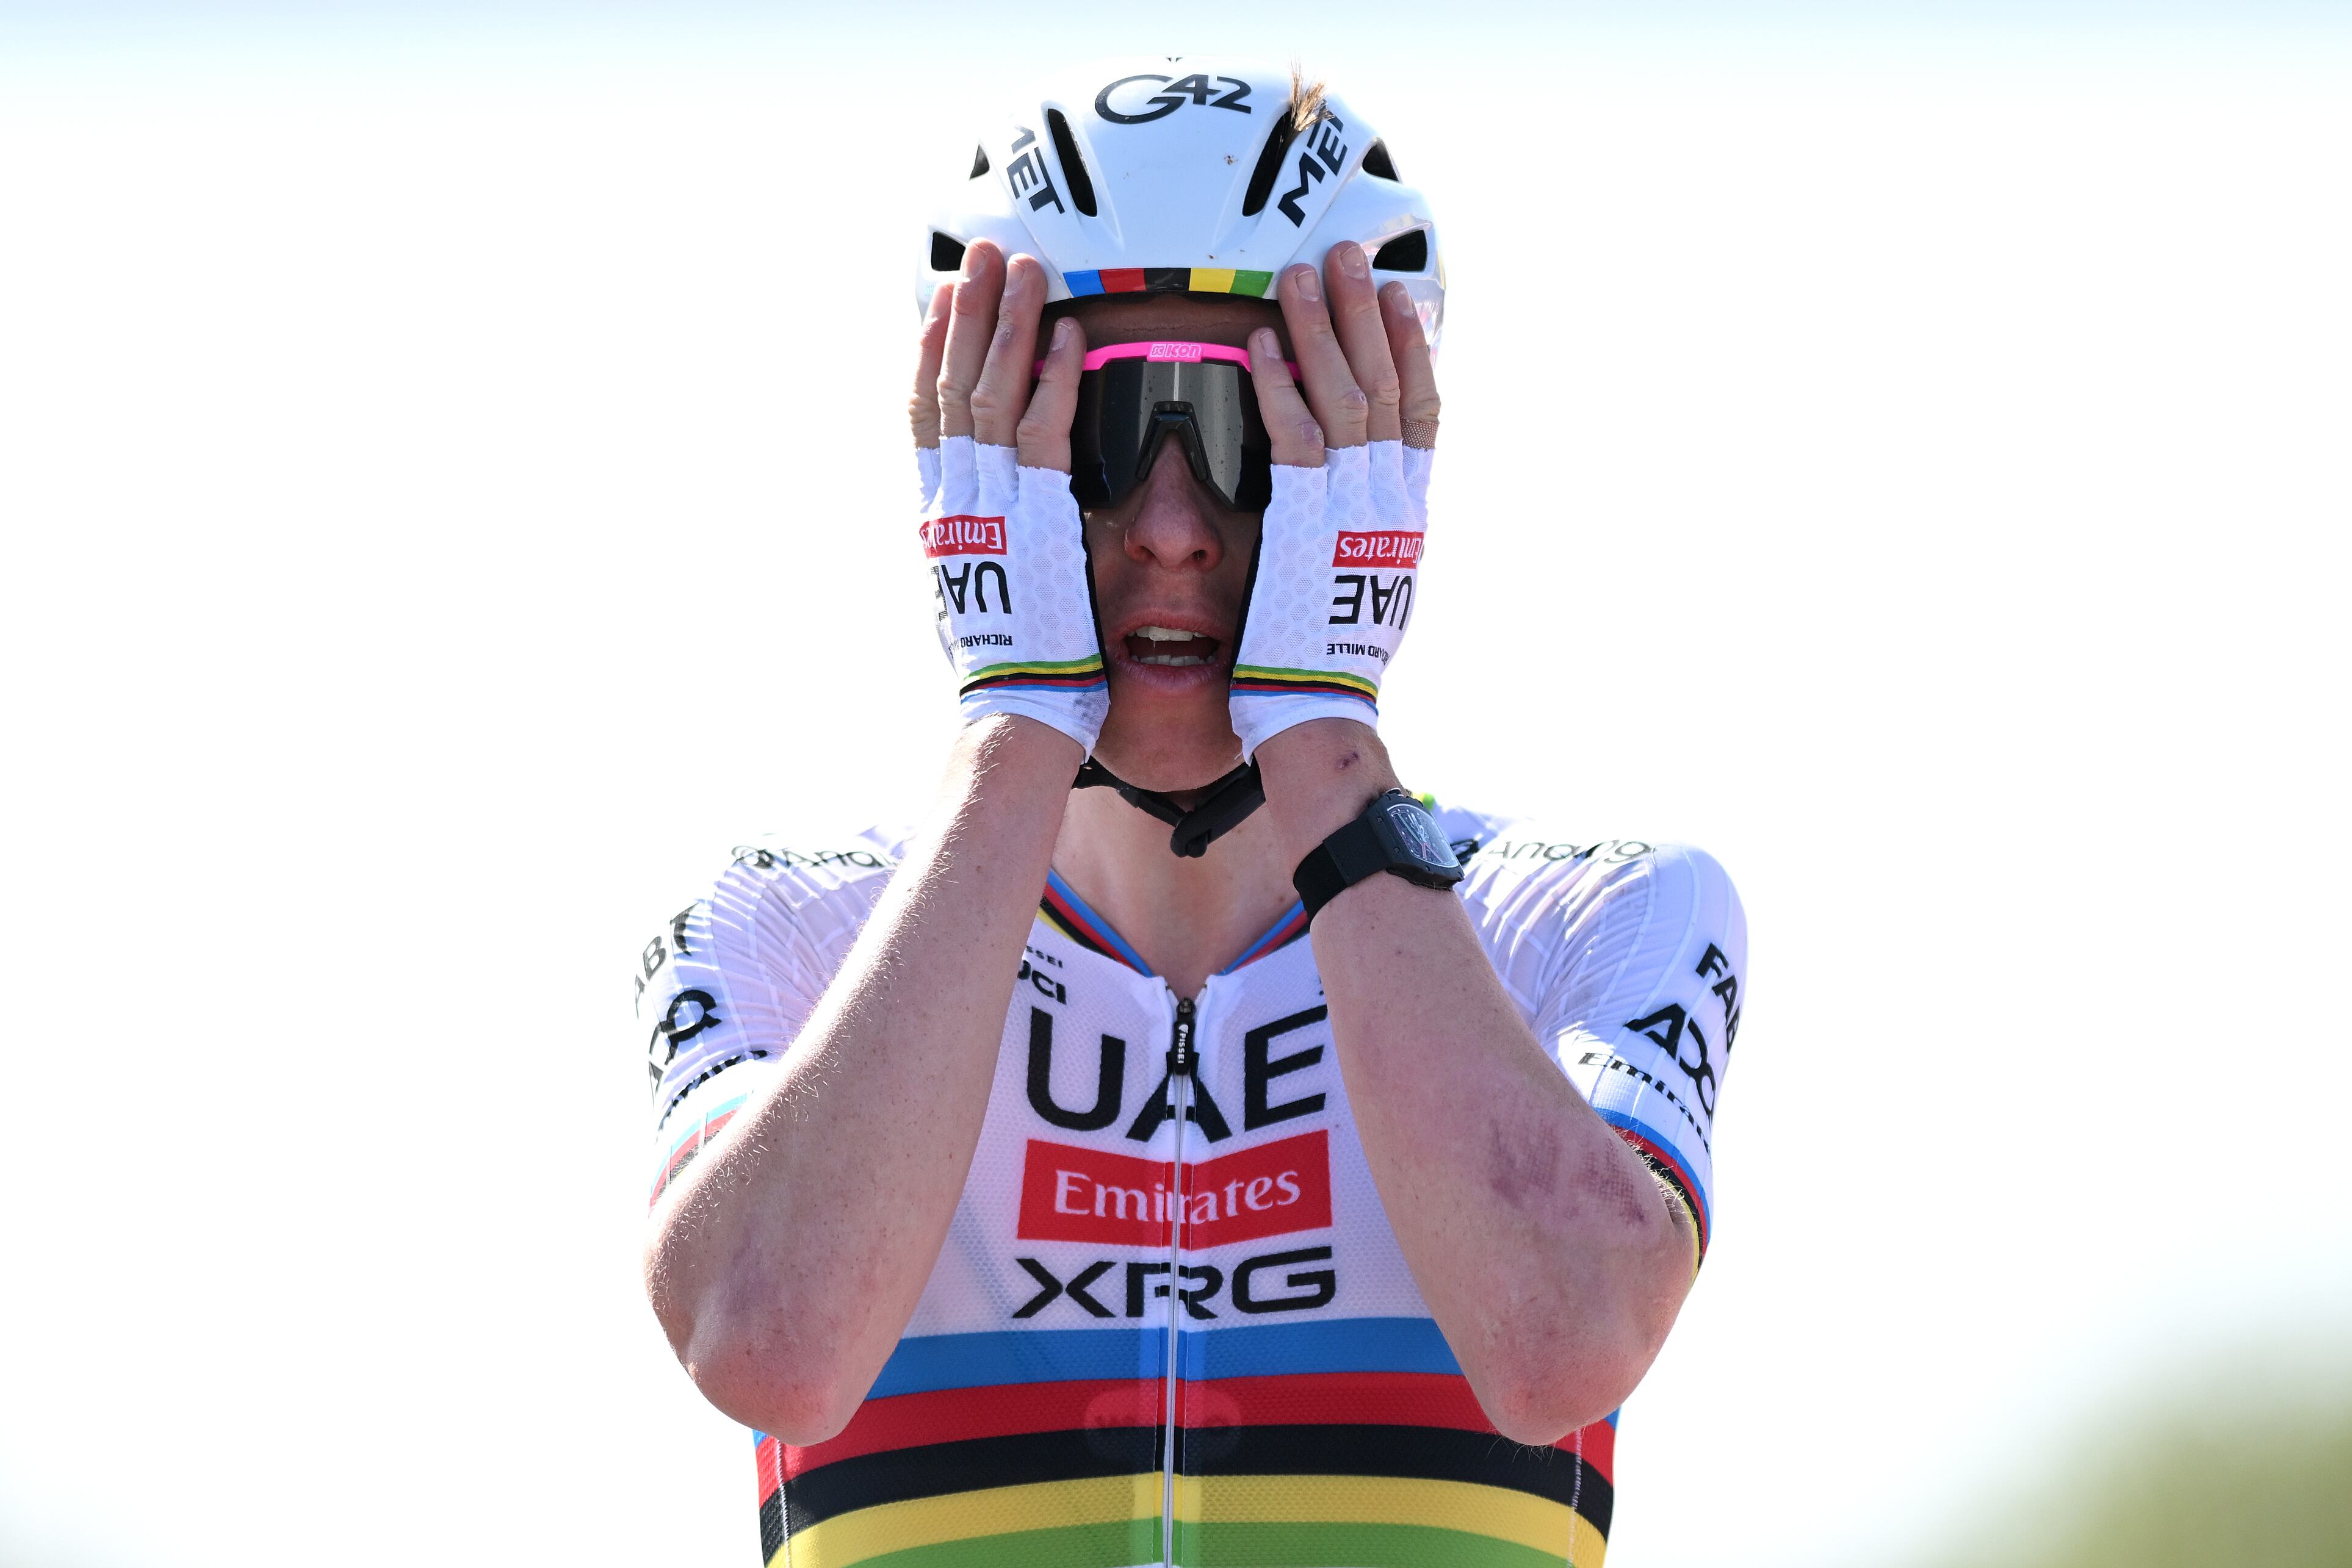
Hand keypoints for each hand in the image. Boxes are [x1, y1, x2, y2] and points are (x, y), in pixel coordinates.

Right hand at [910, 241, 1106, 752]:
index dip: (933, 350)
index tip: (943, 299)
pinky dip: (1052, 382)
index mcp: (939, 519)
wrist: (1016, 713)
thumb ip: (970, 550)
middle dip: (970, 314)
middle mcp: (954, 504)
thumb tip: (960, 532)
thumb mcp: (970, 598)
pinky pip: (1043, 436)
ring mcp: (991, 510)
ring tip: (1026, 269)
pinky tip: (1067, 337)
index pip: (925, 415)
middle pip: (952, 386)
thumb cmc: (1006, 669)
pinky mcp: (1036, 522)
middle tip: (985, 256)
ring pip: (990, 396)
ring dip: (1010, 326)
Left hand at [1227, 241, 1439, 759]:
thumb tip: (1364, 508)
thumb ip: (1367, 536)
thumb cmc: (1333, 660)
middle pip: (1385, 386)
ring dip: (1322, 332)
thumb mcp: (1370, 586)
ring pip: (1345, 399)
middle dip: (1365, 316)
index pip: (1422, 414)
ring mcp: (1352, 510)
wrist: (1323, 710)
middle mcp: (1390, 502)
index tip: (1401, 300)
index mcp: (1408, 515)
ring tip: (1301, 275)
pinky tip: (1264, 345)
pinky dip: (1282, 389)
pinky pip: (1295, 441)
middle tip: (1347, 256)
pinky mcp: (1307, 524)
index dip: (1412, 351)